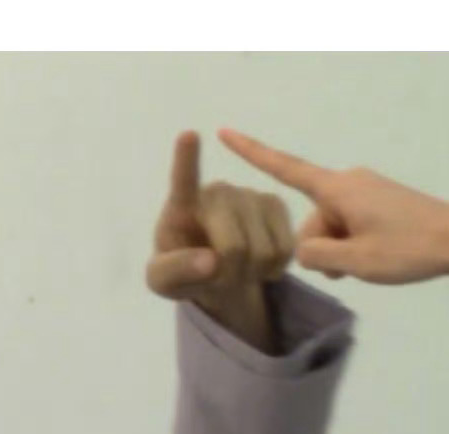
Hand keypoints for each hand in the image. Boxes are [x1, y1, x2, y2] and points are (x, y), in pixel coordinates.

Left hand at [146, 131, 294, 352]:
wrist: (215, 271)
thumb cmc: (183, 270)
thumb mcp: (164, 282)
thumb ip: (176, 272)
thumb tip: (212, 262)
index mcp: (181, 205)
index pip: (182, 180)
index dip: (186, 159)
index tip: (189, 135)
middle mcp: (217, 191)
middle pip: (235, 247)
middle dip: (231, 274)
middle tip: (221, 277)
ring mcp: (249, 194)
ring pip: (264, 251)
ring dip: (253, 273)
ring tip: (238, 269)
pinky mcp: (276, 204)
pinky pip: (285, 249)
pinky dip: (274, 268)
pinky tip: (260, 264)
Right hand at [218, 129, 448, 285]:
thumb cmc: (408, 249)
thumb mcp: (356, 262)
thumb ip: (318, 257)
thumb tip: (301, 251)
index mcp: (338, 189)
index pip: (286, 169)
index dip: (253, 153)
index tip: (224, 132)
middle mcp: (348, 182)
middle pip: (312, 219)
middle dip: (322, 249)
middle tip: (351, 271)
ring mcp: (366, 192)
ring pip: (331, 227)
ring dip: (340, 252)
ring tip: (368, 267)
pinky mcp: (380, 203)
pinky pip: (350, 225)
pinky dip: (354, 246)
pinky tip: (377, 259)